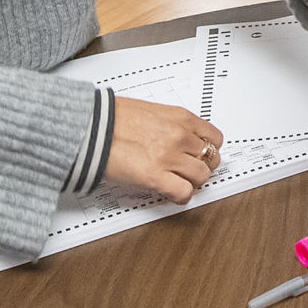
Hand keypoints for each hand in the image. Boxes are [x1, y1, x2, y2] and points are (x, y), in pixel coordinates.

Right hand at [102, 98, 224, 202]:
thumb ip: (170, 123)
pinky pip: (184, 193)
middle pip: (210, 159)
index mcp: (180, 117)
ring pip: (201, 177)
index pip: (215, 137)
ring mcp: (169, 157)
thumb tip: (176, 135)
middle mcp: (179, 136)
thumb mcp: (151, 110)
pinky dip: (181, 197)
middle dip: (202, 166)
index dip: (209, 149)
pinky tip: (173, 193)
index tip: (203, 154)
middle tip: (191, 170)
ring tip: (180, 182)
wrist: (92, 126)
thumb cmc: (112, 117)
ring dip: (192, 182)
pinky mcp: (155, 177)